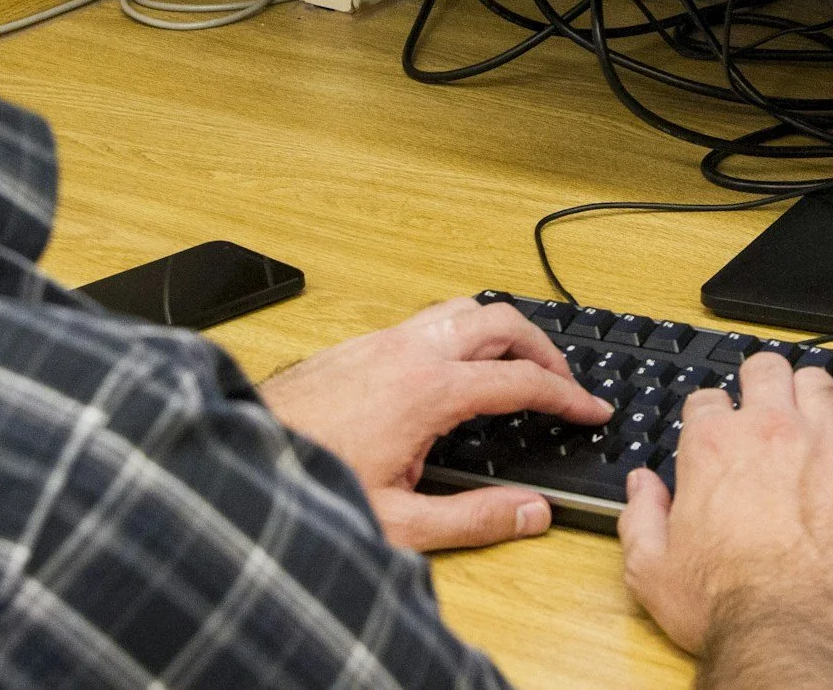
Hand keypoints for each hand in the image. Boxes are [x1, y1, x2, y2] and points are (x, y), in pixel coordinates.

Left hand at [260, 296, 610, 550]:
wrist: (240, 462)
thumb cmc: (310, 489)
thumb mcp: (400, 522)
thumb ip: (474, 519)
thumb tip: (533, 513)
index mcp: (430, 391)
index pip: (522, 382)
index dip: (568, 397)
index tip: (592, 411)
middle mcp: (409, 352)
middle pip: (501, 322)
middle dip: (544, 348)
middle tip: (564, 383)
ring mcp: (382, 340)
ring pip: (463, 309)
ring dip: (502, 330)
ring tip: (520, 363)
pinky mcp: (358, 343)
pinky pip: (427, 318)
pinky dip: (462, 330)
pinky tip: (456, 363)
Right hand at [618, 352, 832, 688]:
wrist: (789, 634)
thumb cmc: (722, 606)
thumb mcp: (650, 568)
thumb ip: (640, 516)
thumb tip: (642, 486)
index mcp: (713, 447)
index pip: (707, 399)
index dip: (708, 416)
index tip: (714, 433)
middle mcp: (768, 433)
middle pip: (766, 369)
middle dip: (761, 381)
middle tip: (763, 402)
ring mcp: (823, 448)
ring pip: (819, 383)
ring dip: (809, 395)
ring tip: (807, 415)